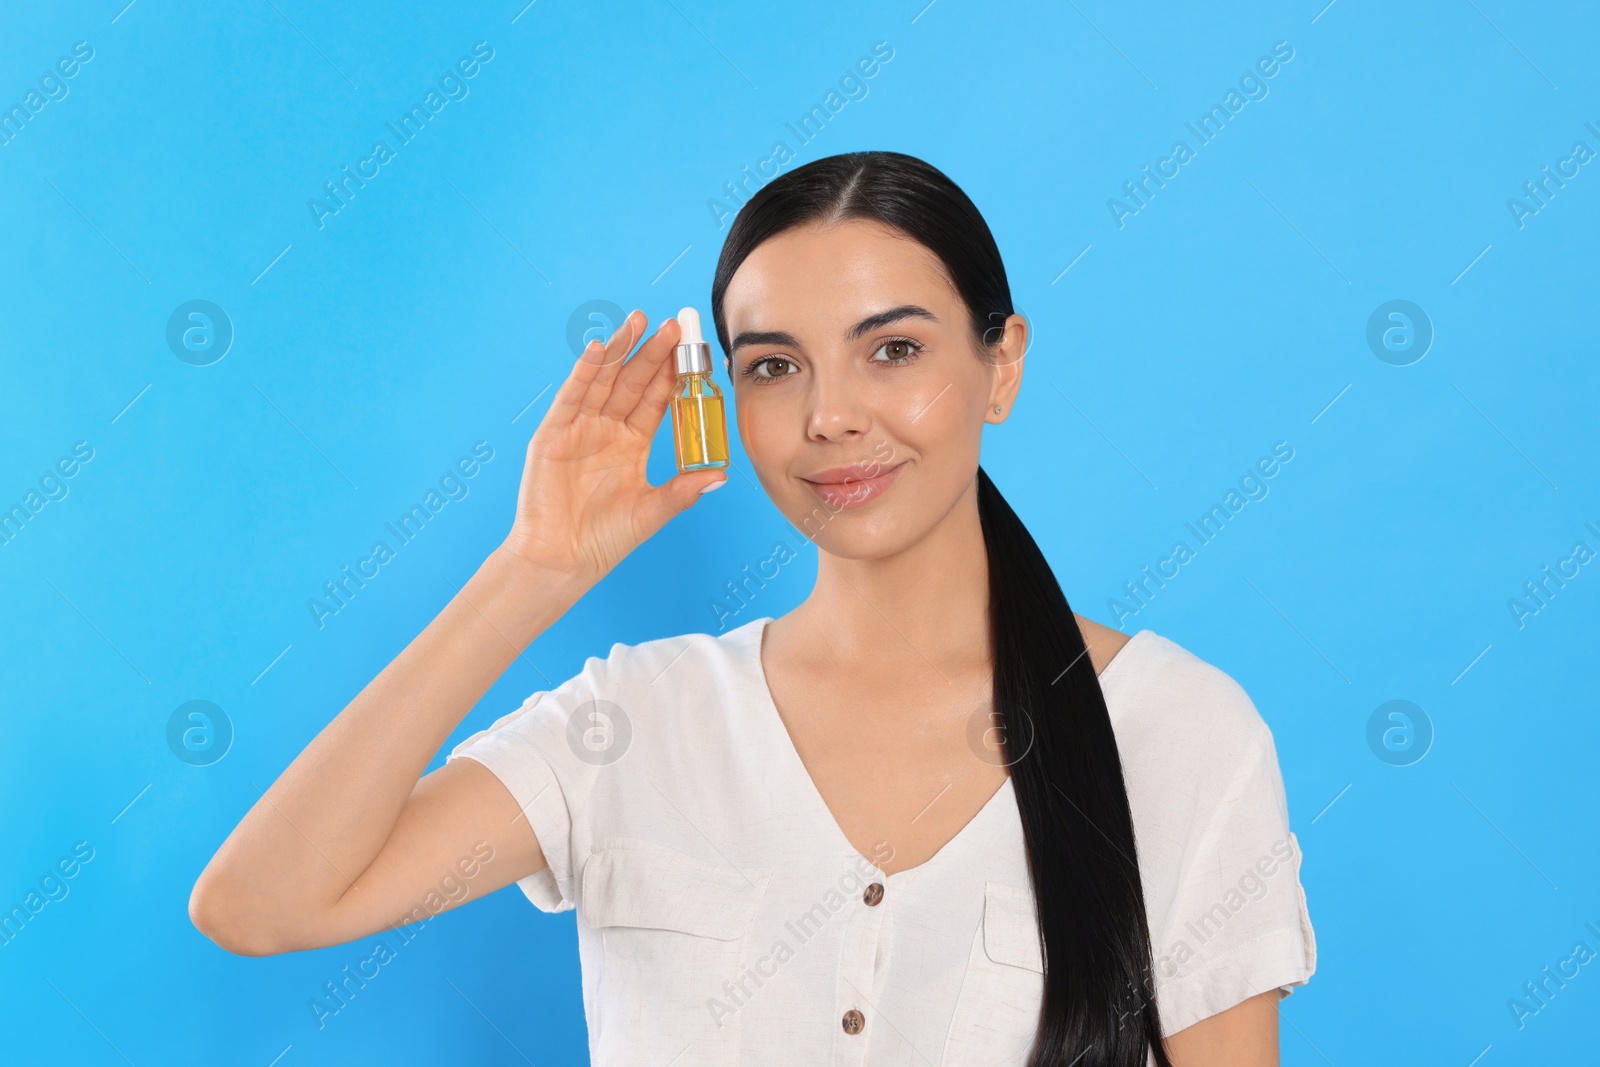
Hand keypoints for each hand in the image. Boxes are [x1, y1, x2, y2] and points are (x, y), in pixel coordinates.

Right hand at [499, 310, 728, 583]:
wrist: (563, 560)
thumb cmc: (604, 540)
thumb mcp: (652, 511)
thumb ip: (684, 490)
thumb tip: (722, 475)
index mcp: (631, 444)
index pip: (655, 400)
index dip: (672, 376)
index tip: (692, 352)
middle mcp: (606, 430)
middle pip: (632, 381)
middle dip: (652, 353)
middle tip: (673, 324)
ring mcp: (578, 429)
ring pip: (604, 380)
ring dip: (621, 350)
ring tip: (641, 321)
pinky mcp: (553, 434)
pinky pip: (571, 395)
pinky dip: (585, 371)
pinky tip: (600, 348)